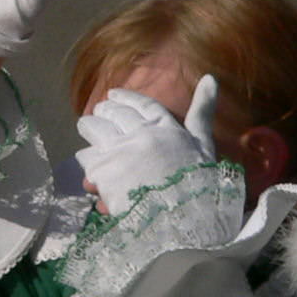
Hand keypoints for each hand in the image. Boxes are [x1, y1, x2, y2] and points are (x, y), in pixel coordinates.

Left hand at [75, 76, 219, 216]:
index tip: (113, 94)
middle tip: (99, 112)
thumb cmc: (200, 185)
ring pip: (95, 130)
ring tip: (86, 127)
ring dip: (89, 127)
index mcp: (165, 127)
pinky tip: (85, 162)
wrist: (182, 219)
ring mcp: (120, 153)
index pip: (142, 105)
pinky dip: (86, 161)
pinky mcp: (104, 174)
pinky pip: (88, 160)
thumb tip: (211, 77)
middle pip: (114, 114)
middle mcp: (140, 135)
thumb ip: (202, 112)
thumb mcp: (204, 145)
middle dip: (104, 111)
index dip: (126, 98)